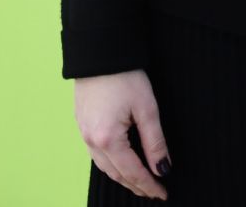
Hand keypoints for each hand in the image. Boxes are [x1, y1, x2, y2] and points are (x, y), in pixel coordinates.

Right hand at [74, 69, 170, 199]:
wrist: (99, 52)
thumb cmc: (125, 75)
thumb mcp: (146, 107)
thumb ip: (155, 141)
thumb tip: (163, 168)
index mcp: (108, 139)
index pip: (132, 172)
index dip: (149, 184)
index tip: (163, 193)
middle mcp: (92, 141)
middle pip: (116, 174)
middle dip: (137, 185)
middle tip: (155, 192)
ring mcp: (84, 134)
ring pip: (105, 166)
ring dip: (123, 177)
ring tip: (141, 182)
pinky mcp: (82, 124)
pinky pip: (96, 154)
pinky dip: (112, 164)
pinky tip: (121, 163)